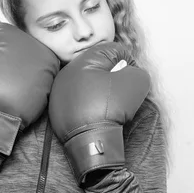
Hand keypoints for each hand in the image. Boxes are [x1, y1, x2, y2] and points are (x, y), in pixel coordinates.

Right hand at [0, 23, 59, 161]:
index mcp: (10, 33)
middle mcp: (32, 44)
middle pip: (18, 45)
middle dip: (9, 55)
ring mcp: (44, 62)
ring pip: (31, 60)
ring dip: (22, 68)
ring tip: (10, 84)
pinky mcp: (51, 81)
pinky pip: (39, 77)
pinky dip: (31, 82)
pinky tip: (20, 91)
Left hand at [48, 42, 150, 184]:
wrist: (91, 141)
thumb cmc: (112, 108)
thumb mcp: (136, 82)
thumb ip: (136, 70)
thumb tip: (129, 72)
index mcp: (82, 61)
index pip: (111, 50)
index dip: (127, 61)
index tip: (130, 77)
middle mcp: (65, 74)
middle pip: (96, 67)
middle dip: (111, 75)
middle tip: (119, 91)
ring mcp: (59, 93)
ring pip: (86, 83)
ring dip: (99, 89)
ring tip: (108, 104)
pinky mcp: (57, 111)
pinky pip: (77, 101)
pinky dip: (88, 104)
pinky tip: (96, 114)